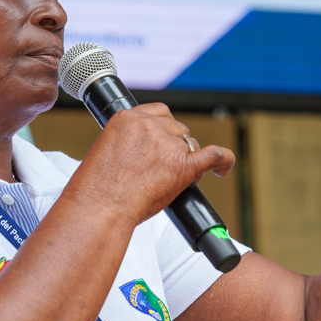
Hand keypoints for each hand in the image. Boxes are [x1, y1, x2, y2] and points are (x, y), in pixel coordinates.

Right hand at [71, 103, 234, 224]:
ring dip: (188, 159)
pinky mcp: (182, 165)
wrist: (98, 208)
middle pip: (177, 129)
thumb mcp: (106, 150)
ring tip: (175, 180)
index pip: (159, 112)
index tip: (164, 140)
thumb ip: (129, 143)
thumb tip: (146, 154)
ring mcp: (167, 144)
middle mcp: (149, 126)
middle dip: (176, 147)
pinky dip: (223, 160)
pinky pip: (213, 155)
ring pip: (191, 144)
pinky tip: (222, 168)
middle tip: (166, 168)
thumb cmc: (96, 189)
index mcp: (127, 118)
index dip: (165, 128)